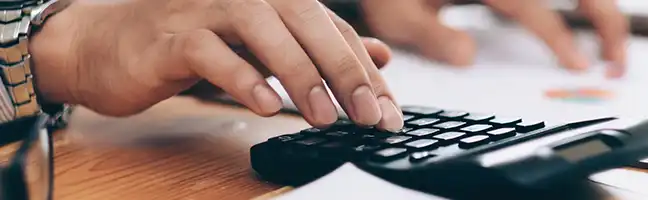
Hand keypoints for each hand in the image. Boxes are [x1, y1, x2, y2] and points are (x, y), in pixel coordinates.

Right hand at [29, 0, 404, 130]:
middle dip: (344, 71)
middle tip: (370, 114)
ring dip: (300, 74)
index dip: (363, 69)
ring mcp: (206, 9)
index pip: (331, 28)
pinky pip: (212, 54)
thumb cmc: (191, 43)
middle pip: (307, 22)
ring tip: (325, 115)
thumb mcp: (266, 47)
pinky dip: (242, 78)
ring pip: (264, 31)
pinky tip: (267, 105)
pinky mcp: (171, 36)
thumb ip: (319, 48)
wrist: (107, 44)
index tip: (387, 110)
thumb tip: (378, 57)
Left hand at [360, 0, 628, 77]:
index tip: (580, 67)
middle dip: (607, 19)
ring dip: (602, 7)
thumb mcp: (394, 9)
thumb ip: (428, 33)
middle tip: (617, 60)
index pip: (534, 7)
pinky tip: (586, 17)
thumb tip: (468, 57)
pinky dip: (583, 0)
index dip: (561, 38)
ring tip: (612, 44)